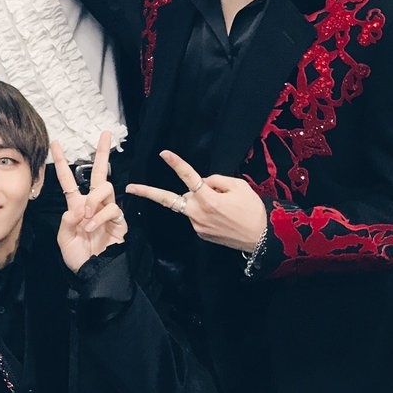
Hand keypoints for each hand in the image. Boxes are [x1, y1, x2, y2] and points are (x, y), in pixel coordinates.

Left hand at [53, 132, 125, 272]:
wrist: (94, 272)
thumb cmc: (78, 256)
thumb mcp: (64, 239)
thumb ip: (66, 222)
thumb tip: (77, 208)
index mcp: (76, 206)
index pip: (68, 180)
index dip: (61, 162)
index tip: (55, 143)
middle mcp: (92, 204)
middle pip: (98, 173)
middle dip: (101, 153)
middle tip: (105, 134)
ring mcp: (107, 210)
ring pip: (105, 188)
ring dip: (93, 200)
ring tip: (87, 216)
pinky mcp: (119, 220)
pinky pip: (113, 208)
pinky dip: (101, 215)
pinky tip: (93, 226)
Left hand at [126, 150, 267, 252]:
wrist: (264, 238)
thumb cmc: (253, 210)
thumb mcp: (239, 186)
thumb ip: (216, 180)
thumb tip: (201, 182)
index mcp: (207, 198)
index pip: (189, 176)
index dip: (176, 164)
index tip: (163, 154)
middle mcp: (197, 212)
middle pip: (169, 198)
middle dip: (148, 193)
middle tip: (129, 188)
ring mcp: (196, 225)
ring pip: (190, 205)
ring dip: (200, 200)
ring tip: (225, 206)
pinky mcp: (200, 233)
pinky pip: (197, 216)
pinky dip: (205, 211)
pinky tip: (222, 216)